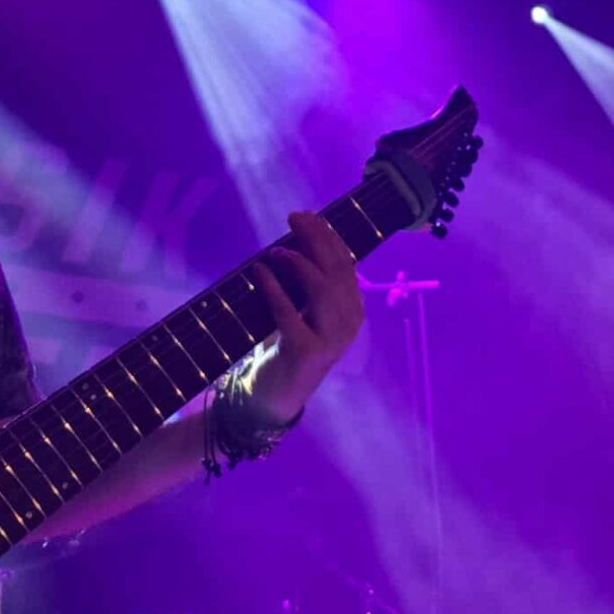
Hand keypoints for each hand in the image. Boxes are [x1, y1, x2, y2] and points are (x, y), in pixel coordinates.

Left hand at [242, 210, 363, 424]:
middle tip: (294, 218)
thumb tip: (291, 241)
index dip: (327, 236)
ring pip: (323, 289)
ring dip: (298, 263)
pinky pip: (290, 313)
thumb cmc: (285, 347)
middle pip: (337, 271)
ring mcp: (332, 339)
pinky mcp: (308, 352)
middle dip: (316, 239)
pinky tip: (261, 271)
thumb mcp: (301, 310)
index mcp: (352, 309)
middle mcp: (349, 322)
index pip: (345, 264)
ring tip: (276, 250)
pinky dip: (274, 289)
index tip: (306, 215)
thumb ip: (305, 284)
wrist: (273, 397)